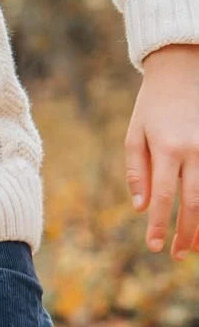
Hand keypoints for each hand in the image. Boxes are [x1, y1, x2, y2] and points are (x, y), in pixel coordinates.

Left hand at [126, 44, 198, 254]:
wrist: (182, 70)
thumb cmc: (152, 105)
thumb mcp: (134, 135)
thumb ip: (137, 172)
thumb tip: (141, 207)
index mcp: (166, 149)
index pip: (164, 198)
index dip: (159, 225)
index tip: (155, 247)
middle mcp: (194, 151)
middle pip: (193, 203)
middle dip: (185, 233)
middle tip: (178, 256)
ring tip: (196, 247)